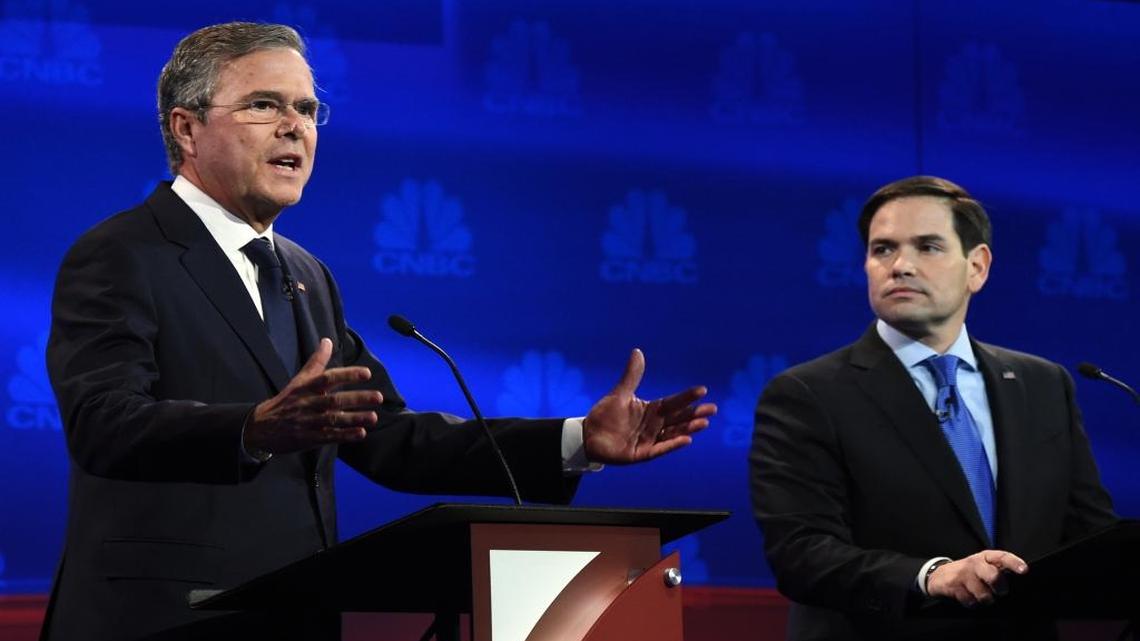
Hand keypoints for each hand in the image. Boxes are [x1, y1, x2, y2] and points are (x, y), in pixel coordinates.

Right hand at [243, 338, 382, 454]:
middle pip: (334, 400)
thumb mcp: (299, 380)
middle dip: (357, 398)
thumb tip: (327, 340)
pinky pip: (329, 436)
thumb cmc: (286, 400)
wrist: (261, 427)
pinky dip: (345, 435)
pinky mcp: (309, 438)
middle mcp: (308, 403)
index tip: (366, 373)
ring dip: (355, 418)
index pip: (328, 378)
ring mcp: (308, 421)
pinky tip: (361, 433)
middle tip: (379, 397)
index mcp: (307, 387)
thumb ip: (316, 361)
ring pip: (333, 419)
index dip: (347, 374)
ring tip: (374, 417)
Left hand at [582, 349, 715, 463]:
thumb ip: (632, 375)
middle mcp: (654, 425)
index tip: (702, 389)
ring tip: (703, 423)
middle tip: (712, 409)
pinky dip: (673, 444)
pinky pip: (661, 448)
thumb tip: (638, 351)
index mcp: (652, 410)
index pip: (673, 402)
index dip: (687, 397)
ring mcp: (650, 440)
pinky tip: (686, 439)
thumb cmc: (605, 415)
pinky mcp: (643, 453)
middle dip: (695, 414)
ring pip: (674, 433)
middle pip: (679, 418)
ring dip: (688, 428)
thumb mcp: (620, 393)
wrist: (589, 436)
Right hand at [926, 550, 1027, 605]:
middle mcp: (974, 563)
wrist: (940, 575)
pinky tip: (969, 597)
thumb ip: (999, 571)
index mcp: (986, 557)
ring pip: (982, 593)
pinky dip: (971, 602)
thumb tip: (1019, 583)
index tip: (1024, 570)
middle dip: (999, 587)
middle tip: (1000, 592)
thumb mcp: (984, 566)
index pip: (1002, 557)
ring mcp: (963, 574)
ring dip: (984, 599)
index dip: (1014, 563)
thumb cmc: (970, 573)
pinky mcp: (953, 585)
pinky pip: (969, 600)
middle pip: (993, 576)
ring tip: (982, 595)